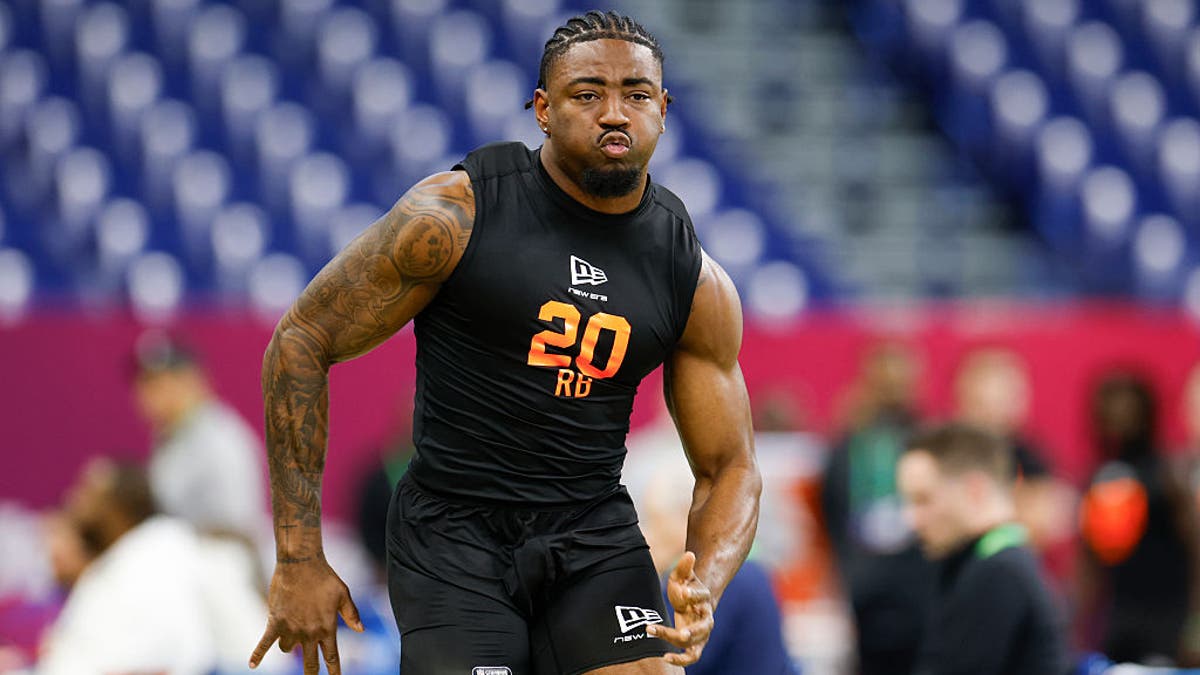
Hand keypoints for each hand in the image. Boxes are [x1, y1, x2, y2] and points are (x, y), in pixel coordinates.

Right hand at [250, 557, 363, 674]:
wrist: (300, 563)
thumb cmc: (324, 577)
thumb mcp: (343, 594)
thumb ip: (351, 614)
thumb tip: (361, 630)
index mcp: (327, 627)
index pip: (331, 657)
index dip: (334, 671)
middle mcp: (309, 633)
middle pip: (310, 663)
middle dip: (311, 674)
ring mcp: (291, 629)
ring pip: (288, 649)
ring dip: (290, 645)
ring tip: (292, 629)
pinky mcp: (275, 622)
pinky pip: (264, 644)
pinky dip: (257, 654)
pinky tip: (252, 665)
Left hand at [647, 551, 713, 665]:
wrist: (692, 601)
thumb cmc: (685, 587)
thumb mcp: (682, 576)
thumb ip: (684, 567)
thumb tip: (689, 554)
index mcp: (704, 599)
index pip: (702, 596)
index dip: (693, 594)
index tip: (683, 592)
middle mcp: (706, 618)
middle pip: (703, 627)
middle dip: (693, 631)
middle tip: (681, 633)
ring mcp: (701, 634)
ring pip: (695, 645)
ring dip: (682, 649)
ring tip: (666, 653)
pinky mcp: (694, 644)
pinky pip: (691, 657)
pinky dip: (680, 660)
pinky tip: (664, 658)